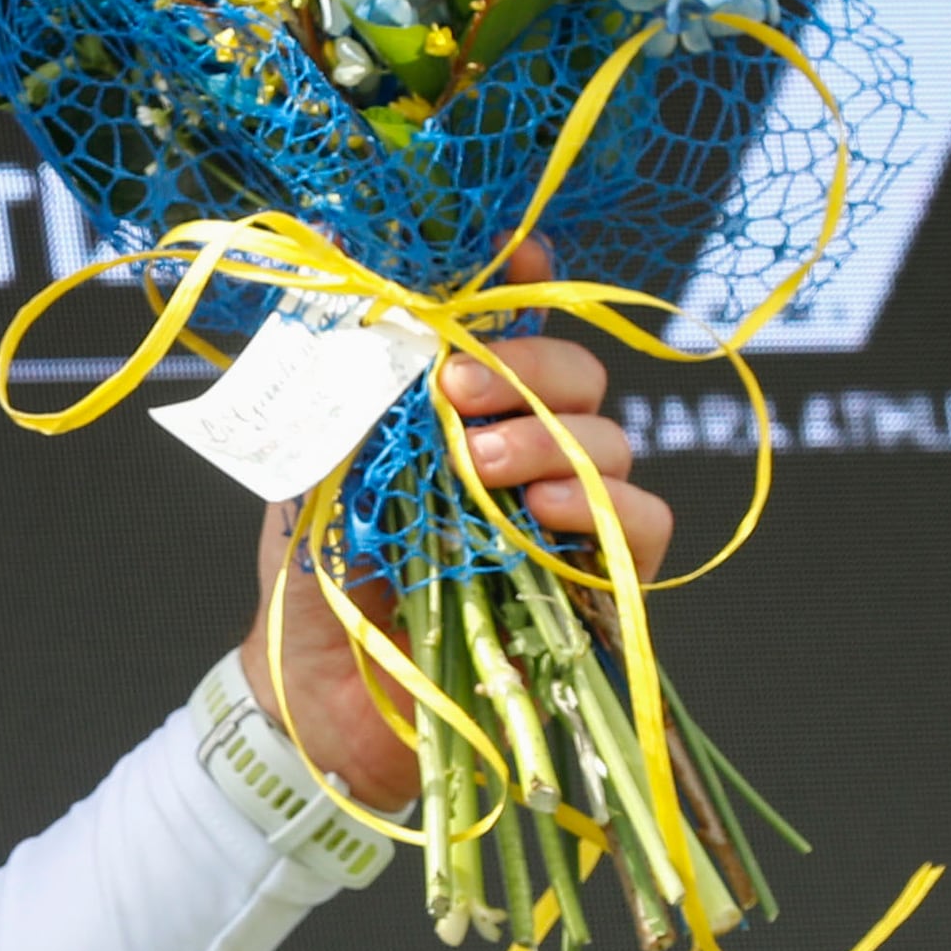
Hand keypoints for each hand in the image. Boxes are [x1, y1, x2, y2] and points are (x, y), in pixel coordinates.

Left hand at [233, 243, 671, 813]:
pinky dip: (606, 509)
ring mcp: (562, 517)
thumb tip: (351, 273)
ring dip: (548, 439)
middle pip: (576, 375)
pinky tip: (547, 512)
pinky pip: (642, 529)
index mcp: (455, 409)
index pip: (513, 326)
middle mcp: (520, 451)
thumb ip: (340, 381)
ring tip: (476, 466)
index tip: (517, 256)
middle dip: (526, 367)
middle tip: (454, 390)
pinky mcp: (591, 587)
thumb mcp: (307, 462)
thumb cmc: (310, 575)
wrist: (313, 693)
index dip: (526, 281)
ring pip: (610, 443)